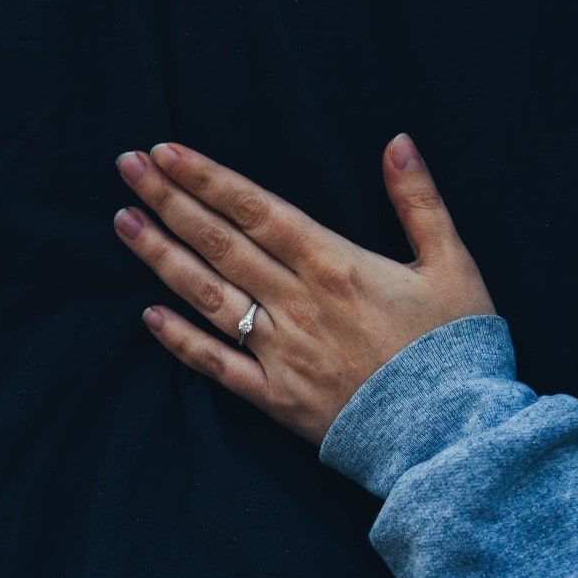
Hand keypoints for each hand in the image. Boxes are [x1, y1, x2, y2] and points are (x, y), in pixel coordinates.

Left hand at [113, 134, 495, 444]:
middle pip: (219, 242)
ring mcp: (280, 350)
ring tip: (123, 222)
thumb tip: (397, 141)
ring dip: (161, 257)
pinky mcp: (275, 396)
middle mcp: (296, 302)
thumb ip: (420, 202)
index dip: (207, 178)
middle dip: (169, 201)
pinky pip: (217, 364)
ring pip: (207, 294)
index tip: (165, 151)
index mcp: (333, 264)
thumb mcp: (452, 265)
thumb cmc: (454, 347)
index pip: (254, 209)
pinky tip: (147, 316)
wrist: (452, 435)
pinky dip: (180, 341)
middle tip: (127, 168)